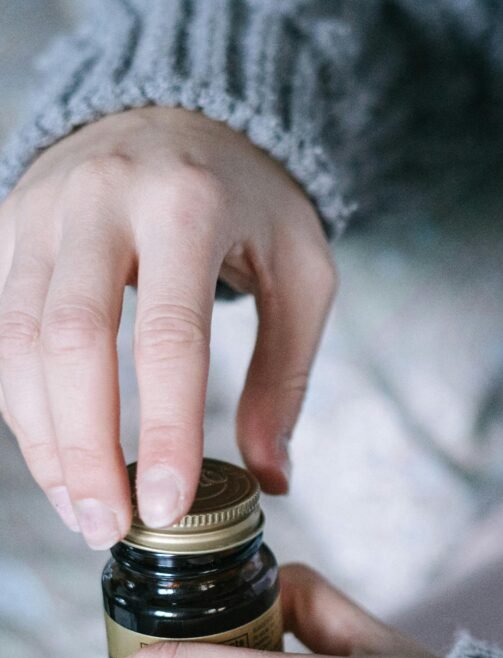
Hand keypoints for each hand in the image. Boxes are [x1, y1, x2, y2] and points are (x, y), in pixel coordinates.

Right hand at [0, 107, 337, 546]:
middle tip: (109, 526)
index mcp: (187, 207)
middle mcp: (100, 201)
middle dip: (84, 448)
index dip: (164, 431)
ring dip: (43, 439)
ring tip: (83, 509)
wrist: (185, 114)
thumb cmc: (253, 203)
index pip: (168, 337)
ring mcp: (41, 210)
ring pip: (15, 340)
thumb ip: (285, 377)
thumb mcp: (302, 276)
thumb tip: (273, 478)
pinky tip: (57, 456)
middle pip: (68, 341)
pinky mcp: (9, 227)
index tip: (167, 506)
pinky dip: (22, 402)